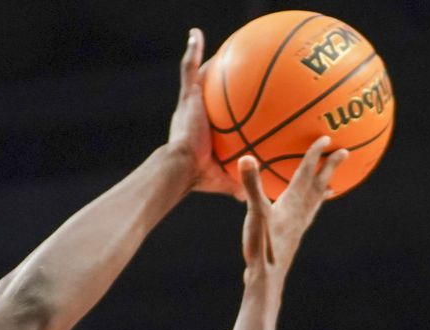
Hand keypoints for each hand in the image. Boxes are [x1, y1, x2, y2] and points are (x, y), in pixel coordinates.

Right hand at [166, 29, 242, 199]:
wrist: (181, 169)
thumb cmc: (198, 177)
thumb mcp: (222, 179)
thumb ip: (236, 182)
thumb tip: (247, 195)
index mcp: (198, 131)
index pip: (210, 112)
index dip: (217, 104)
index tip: (226, 97)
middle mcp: (192, 113)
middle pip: (203, 90)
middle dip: (211, 77)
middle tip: (222, 65)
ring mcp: (189, 103)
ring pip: (195, 74)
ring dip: (198, 57)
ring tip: (206, 41)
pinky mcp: (188, 97)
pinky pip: (188, 68)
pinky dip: (191, 50)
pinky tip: (195, 33)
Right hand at [240, 138, 347, 278]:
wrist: (268, 276)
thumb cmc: (262, 245)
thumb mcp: (255, 212)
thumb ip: (252, 185)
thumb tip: (246, 158)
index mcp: (293, 201)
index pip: (307, 171)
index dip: (315, 153)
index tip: (326, 137)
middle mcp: (301, 210)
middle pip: (320, 183)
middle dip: (332, 166)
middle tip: (346, 151)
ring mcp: (299, 224)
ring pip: (316, 201)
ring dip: (325, 187)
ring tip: (332, 184)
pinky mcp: (293, 236)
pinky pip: (307, 215)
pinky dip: (310, 208)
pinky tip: (304, 213)